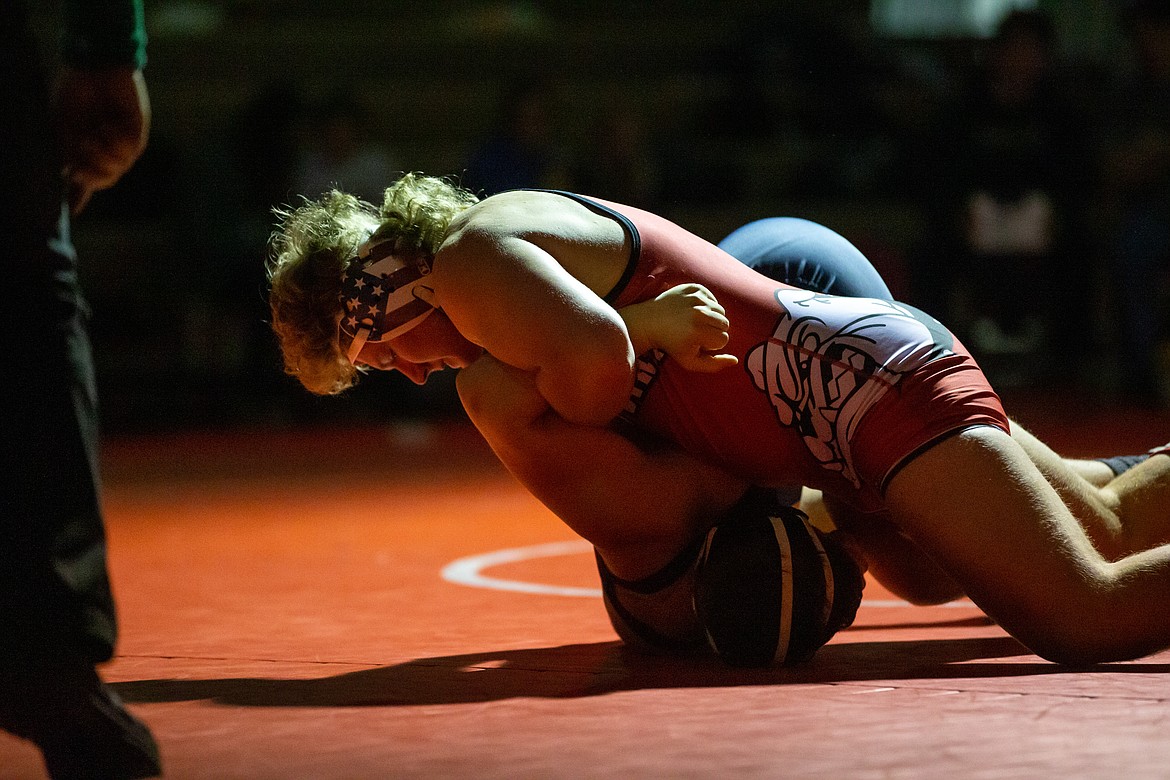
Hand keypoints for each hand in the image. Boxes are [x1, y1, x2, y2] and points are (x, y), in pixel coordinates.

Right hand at [55, 68, 150, 213]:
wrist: (95, 67)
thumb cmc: (75, 92)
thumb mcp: (61, 124)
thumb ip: (64, 152)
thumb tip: (67, 180)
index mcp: (82, 149)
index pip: (81, 180)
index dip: (76, 198)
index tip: (70, 214)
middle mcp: (103, 151)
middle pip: (101, 181)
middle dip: (89, 173)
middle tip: (80, 154)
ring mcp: (121, 145)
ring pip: (115, 171)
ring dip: (100, 157)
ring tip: (92, 136)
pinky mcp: (136, 136)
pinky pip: (127, 154)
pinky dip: (114, 143)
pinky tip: (108, 126)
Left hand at [621, 283, 737, 371]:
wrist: (650, 322)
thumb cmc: (672, 345)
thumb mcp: (690, 362)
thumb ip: (714, 365)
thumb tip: (735, 360)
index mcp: (697, 331)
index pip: (724, 339)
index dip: (712, 344)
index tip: (697, 343)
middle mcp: (698, 312)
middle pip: (725, 324)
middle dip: (714, 331)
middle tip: (697, 333)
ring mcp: (696, 297)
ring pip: (721, 311)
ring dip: (712, 318)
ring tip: (695, 322)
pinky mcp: (695, 287)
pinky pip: (713, 298)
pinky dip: (707, 305)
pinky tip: (693, 311)